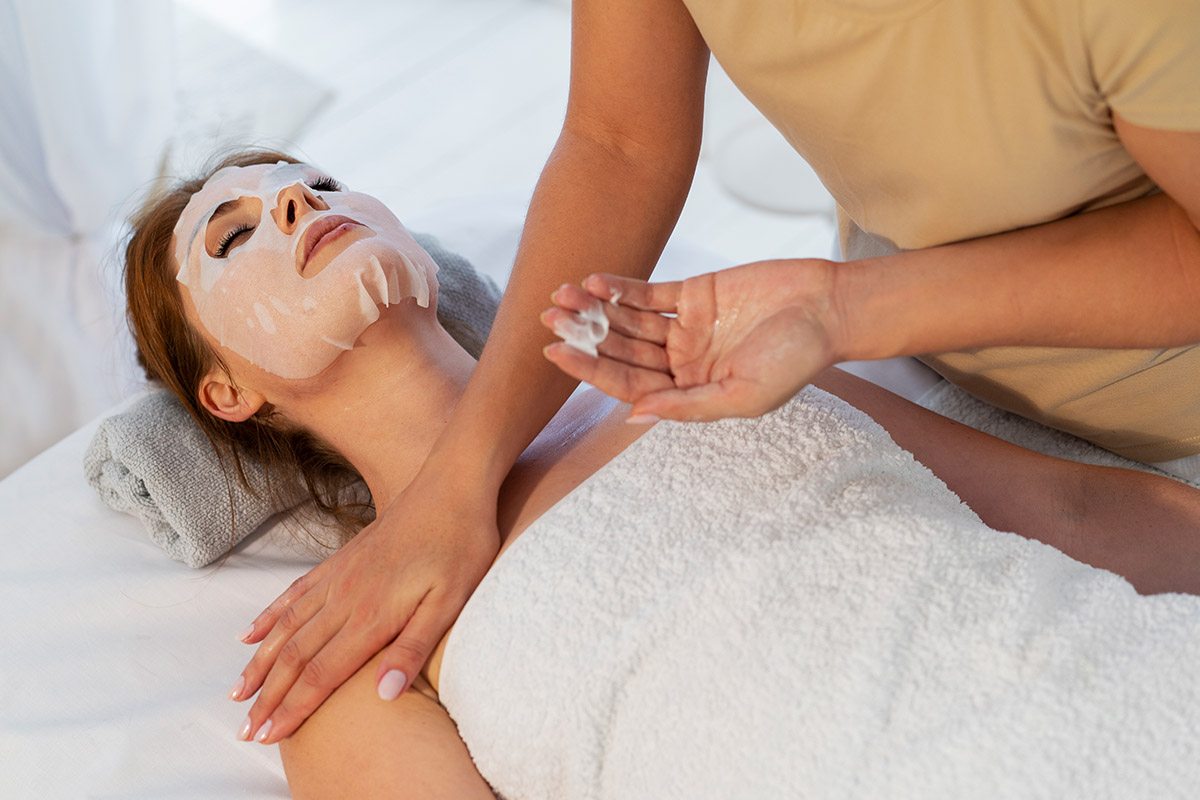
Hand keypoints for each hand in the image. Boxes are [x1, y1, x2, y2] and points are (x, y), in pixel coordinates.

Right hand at [229, 471, 498, 743]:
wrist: (452, 483)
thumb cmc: (460, 543)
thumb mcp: (450, 602)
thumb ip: (413, 648)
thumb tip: (384, 695)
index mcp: (372, 616)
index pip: (321, 673)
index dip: (293, 708)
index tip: (268, 735)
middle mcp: (346, 598)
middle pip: (295, 655)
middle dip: (268, 696)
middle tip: (246, 728)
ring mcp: (340, 575)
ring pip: (287, 626)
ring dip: (260, 662)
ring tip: (239, 691)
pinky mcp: (342, 558)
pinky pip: (295, 593)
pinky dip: (270, 616)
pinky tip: (252, 632)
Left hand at [541, 259, 843, 420]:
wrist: (828, 309)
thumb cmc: (795, 361)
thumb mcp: (743, 395)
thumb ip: (689, 406)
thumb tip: (634, 416)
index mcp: (689, 393)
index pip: (628, 384)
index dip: (590, 370)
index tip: (555, 355)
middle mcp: (681, 362)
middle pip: (622, 351)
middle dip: (585, 337)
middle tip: (548, 320)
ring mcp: (686, 327)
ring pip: (629, 321)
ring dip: (597, 310)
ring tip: (563, 296)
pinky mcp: (695, 293)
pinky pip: (651, 293)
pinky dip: (623, 288)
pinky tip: (595, 282)